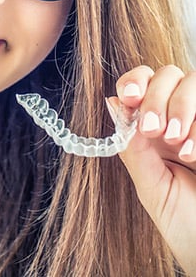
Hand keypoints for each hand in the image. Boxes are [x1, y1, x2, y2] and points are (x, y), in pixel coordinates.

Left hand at [109, 65, 195, 275]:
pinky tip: (193, 154)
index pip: (142, 82)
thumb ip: (133, 147)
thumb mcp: (151, 187)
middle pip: (168, 75)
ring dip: (181, 106)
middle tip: (153, 129)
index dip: (134, 81)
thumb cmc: (185, 224)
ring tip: (175, 142)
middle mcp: (181, 119)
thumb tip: (112, 103)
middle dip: (157, 96)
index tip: (128, 98)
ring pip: (193, 82)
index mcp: (154, 127)